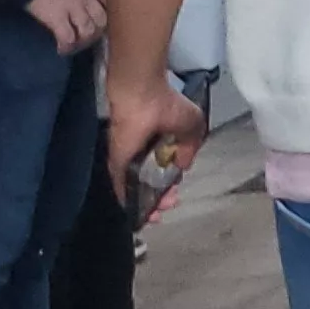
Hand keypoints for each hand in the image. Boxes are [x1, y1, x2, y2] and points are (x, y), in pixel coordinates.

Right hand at [27, 0, 104, 54]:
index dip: (107, 9)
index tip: (103, 16)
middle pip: (101, 18)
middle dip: (98, 29)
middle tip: (91, 35)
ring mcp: (72, 8)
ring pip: (86, 30)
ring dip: (83, 39)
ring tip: (76, 44)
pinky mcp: (55, 18)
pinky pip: (66, 37)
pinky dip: (65, 45)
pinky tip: (61, 49)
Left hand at [102, 69, 204, 205]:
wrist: (140, 95)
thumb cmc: (165, 104)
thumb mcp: (193, 123)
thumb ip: (191, 145)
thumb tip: (183, 164)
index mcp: (164, 141)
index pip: (168, 168)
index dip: (174, 182)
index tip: (177, 192)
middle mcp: (146, 151)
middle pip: (153, 181)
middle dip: (164, 197)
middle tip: (171, 204)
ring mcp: (130, 157)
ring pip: (139, 186)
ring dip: (147, 201)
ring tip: (157, 213)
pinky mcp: (117, 160)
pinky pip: (121, 184)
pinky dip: (127, 197)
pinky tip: (133, 211)